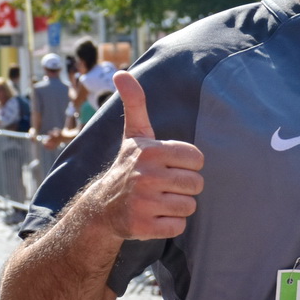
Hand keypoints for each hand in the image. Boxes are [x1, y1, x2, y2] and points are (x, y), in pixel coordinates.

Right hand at [92, 70, 204, 239]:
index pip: (198, 160)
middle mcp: (145, 175)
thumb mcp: (134, 135)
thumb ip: (135, 103)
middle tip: (163, 186)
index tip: (168, 167)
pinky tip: (153, 217)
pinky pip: (179, 227)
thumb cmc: (127, 166)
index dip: (187, 165)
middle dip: (184, 187)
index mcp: (151, 150)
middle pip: (196, 184)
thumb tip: (121, 73)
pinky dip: (170, 224)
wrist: (101, 208)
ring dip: (177, 206)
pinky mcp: (143, 227)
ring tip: (158, 201)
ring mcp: (143, 202)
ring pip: (189, 206)